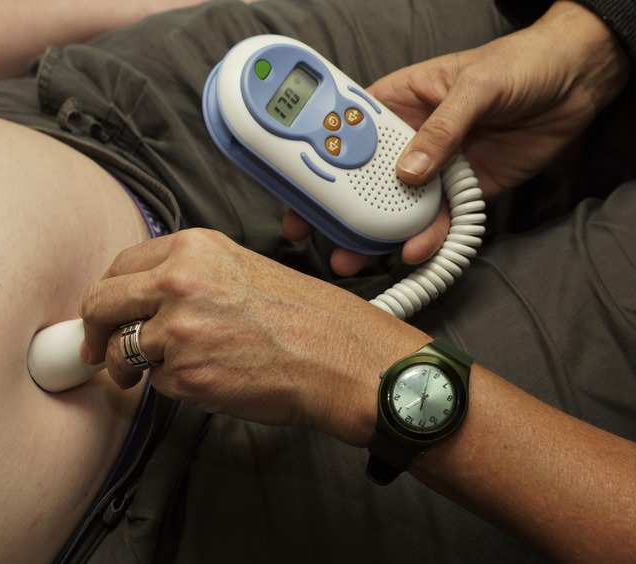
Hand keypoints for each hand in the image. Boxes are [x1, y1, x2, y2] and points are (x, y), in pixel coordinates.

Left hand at [79, 229, 428, 445]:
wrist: (335, 355)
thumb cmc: (298, 316)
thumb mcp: (237, 267)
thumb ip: (184, 274)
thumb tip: (138, 295)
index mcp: (192, 248)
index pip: (119, 266)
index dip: (106, 296)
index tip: (103, 315)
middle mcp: (179, 282)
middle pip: (100, 304)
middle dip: (92, 332)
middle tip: (94, 348)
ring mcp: (179, 329)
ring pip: (123, 350)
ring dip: (133, 367)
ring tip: (166, 370)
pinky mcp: (185, 373)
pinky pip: (156, 383)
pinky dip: (173, 386)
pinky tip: (209, 377)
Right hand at [285, 1, 629, 275]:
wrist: (578, 82)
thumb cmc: (520, 64)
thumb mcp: (475, 87)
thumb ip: (441, 129)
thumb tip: (408, 172)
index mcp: (397, 103)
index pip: (345, 129)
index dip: (317, 155)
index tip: (297, 183)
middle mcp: (408, 139)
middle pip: (362, 176)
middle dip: (335, 206)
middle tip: (310, 231)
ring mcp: (434, 167)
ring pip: (394, 206)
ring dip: (374, 234)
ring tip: (352, 257)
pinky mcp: (463, 190)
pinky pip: (438, 220)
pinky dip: (426, 238)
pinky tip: (413, 250)